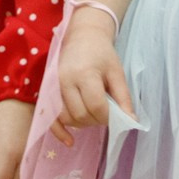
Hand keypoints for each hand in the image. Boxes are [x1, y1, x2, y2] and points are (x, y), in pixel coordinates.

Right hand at [51, 13, 133, 138]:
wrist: (82, 37)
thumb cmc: (102, 54)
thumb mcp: (117, 72)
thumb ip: (123, 97)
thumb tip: (131, 121)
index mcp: (85, 74)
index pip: (96, 105)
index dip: (108, 117)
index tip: (117, 116)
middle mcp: (64, 81)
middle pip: (80, 114)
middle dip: (95, 121)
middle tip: (106, 115)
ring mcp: (53, 87)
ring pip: (65, 118)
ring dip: (81, 124)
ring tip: (94, 117)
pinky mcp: (47, 91)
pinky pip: (50, 117)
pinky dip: (59, 131)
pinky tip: (69, 141)